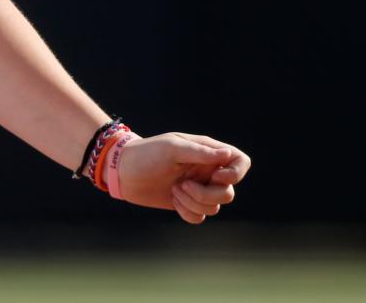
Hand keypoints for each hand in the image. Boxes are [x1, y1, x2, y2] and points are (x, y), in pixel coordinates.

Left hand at [116, 132, 249, 224]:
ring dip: (193, 202)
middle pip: (229, 192)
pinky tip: (173, 200)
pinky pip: (201, 217)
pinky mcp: (187, 203)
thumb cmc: (147, 154)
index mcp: (208, 152)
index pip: (241, 162)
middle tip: (184, 185)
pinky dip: (188, 212)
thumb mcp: (172, 148)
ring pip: (215, 207)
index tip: (214, 176)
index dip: (235, 174)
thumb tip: (228, 155)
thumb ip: (200, 152)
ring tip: (174, 190)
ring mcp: (198, 188)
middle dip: (208, 194)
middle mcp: (207, 170)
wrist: (123, 172)